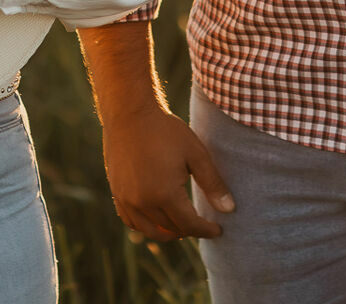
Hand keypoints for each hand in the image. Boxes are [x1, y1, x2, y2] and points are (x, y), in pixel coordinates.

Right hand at [99, 103, 233, 241]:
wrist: (130, 114)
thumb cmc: (166, 131)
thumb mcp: (196, 154)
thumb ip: (212, 184)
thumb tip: (229, 210)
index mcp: (165, 194)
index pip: (189, 225)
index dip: (205, 230)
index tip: (218, 230)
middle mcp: (143, 202)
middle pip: (171, 229)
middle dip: (189, 230)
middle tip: (202, 224)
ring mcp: (126, 199)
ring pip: (150, 230)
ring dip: (168, 231)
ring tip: (182, 224)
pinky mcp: (117, 193)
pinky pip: (131, 221)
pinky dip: (146, 225)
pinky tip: (157, 218)